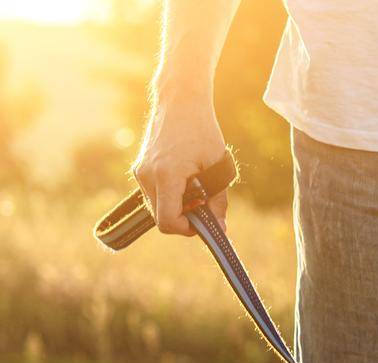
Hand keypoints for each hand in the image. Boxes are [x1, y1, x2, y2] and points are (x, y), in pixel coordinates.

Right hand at [133, 84, 228, 236]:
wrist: (180, 102)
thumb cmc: (202, 131)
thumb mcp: (219, 168)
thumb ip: (218, 201)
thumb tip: (220, 229)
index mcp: (166, 176)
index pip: (167, 221)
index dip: (187, 229)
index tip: (203, 222)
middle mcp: (147, 175)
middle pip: (161, 218)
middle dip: (184, 219)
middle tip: (204, 204)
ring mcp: (140, 171)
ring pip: (157, 207)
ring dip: (177, 207)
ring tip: (196, 189)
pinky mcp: (140, 168)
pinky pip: (154, 194)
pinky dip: (170, 196)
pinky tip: (186, 182)